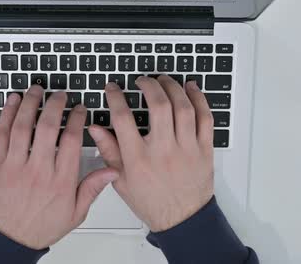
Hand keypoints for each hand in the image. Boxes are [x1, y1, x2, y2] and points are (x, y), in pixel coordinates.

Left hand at [0, 85, 118, 248]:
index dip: (77, 119)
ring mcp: (15, 167)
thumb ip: (92, 188)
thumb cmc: (39, 226)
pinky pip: (1, 134)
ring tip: (37, 90)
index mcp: (60, 181)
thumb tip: (111, 171)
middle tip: (60, 94)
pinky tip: (13, 101)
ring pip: (23, 126)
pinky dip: (6, 114)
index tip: (79, 109)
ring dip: (31, 103)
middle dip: (56, 104)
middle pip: (48, 127)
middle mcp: (38, 171)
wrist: (7, 240)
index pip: (72, 140)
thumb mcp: (75, 213)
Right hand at [88, 76, 214, 231]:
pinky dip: (199, 99)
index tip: (113, 88)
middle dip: (149, 85)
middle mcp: (163, 150)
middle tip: (143, 80)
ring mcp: (186, 148)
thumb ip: (108, 151)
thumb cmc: (152, 202)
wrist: (183, 220)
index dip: (115, 97)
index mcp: (139, 158)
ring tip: (164, 80)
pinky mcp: (204, 149)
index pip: (123, 118)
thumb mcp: (121, 180)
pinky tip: (191, 89)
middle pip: (158, 105)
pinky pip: (205, 118)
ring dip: (173, 87)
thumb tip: (96, 129)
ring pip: (183, 107)